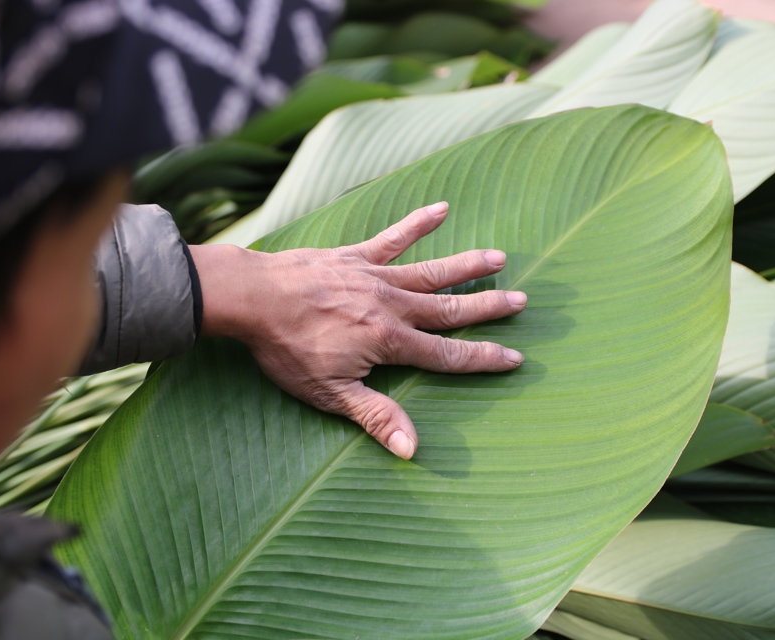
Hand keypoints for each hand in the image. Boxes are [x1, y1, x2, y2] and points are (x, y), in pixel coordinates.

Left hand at [189, 202, 526, 459]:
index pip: (447, 355)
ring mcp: (375, 276)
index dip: (483, 358)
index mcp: (390, 342)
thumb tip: (412, 451)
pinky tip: (442, 209)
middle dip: (488, 308)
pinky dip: (417, 224)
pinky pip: (393, 238)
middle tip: (521, 300)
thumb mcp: (329, 393)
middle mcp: (392, 305)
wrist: (253, 298)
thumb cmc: (287, 348)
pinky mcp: (355, 256)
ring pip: (432, 272)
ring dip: (467, 266)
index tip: (515, 357)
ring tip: (499, 258)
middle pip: (450, 309)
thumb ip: (376, 417)